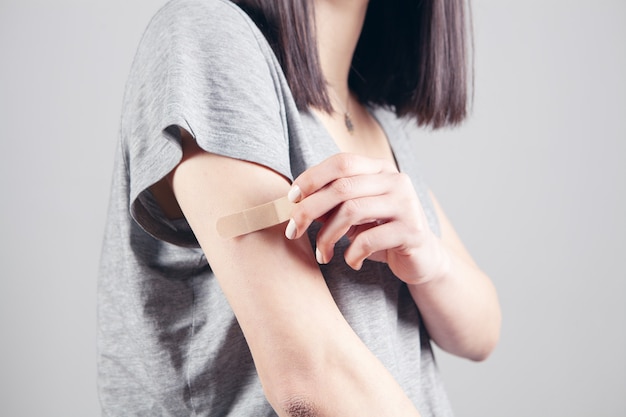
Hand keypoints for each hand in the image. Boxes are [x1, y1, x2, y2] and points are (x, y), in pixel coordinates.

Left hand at [285, 153, 450, 284]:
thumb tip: (296, 203)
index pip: (342, 162)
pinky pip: (369, 240)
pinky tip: (352, 262)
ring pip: (351, 211)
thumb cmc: (381, 233)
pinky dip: (352, 254)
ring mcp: (406, 204)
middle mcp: (396, 181)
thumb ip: (332, 203)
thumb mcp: (355, 214)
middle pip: (342, 187)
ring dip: (327, 237)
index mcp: (381, 169)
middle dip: (309, 210)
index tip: (292, 198)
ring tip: (322, 254)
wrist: (422, 259)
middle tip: (293, 231)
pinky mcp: (412, 231)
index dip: (312, 178)